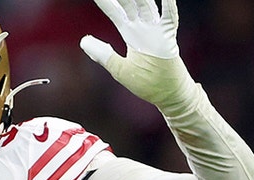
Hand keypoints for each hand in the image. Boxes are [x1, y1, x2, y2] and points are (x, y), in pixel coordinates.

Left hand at [80, 0, 194, 111]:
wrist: (167, 95)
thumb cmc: (147, 82)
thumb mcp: (118, 68)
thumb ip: (102, 54)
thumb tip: (83, 41)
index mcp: (131, 34)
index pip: (115, 12)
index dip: (106, 2)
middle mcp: (144, 28)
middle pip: (130, 4)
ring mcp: (157, 32)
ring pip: (147, 6)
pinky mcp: (168, 39)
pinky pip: (169, 19)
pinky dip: (168, 7)